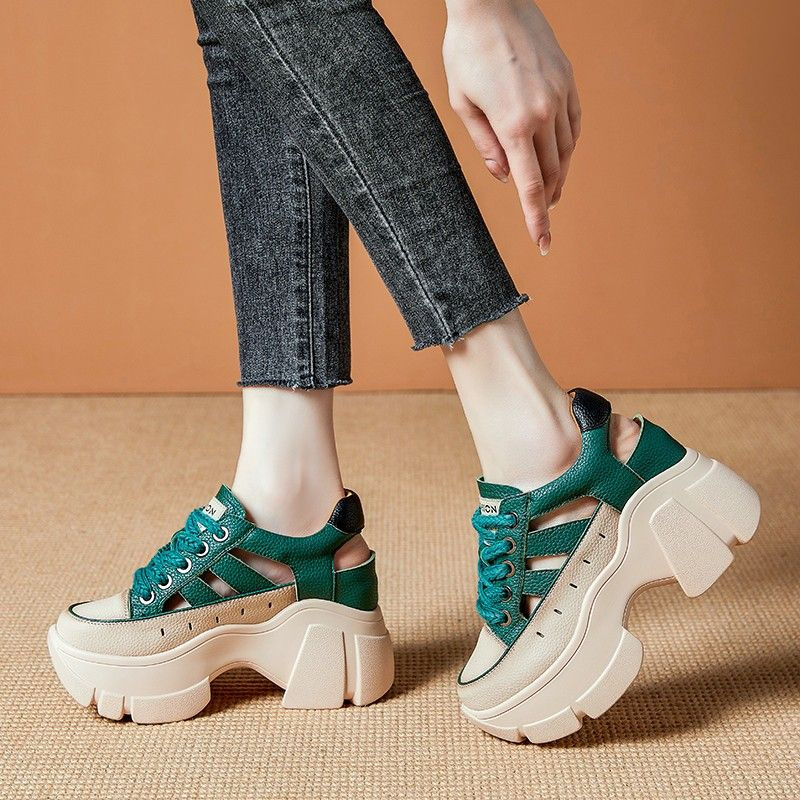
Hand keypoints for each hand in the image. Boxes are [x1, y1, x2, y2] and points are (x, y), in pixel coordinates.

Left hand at [443, 0, 580, 253]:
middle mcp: (542, 112)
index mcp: (512, 123)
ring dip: (559, 175)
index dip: (537, 220)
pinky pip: (575, 123)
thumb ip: (484, 144)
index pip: (530, 186)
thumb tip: (504, 176)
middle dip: (546, 200)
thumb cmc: (466, 51)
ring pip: (566, 150)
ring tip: (550, 191)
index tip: (544, 244)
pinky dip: (569, 145)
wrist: (492, 0)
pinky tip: (560, 155)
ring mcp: (559, 94)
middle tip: (542, 217)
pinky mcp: (567, 80)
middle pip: (551, 172)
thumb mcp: (463, 103)